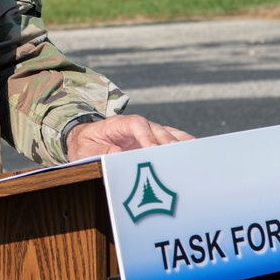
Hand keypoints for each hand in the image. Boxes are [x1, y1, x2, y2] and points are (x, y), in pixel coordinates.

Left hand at [66, 114, 192, 160]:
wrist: (85, 141)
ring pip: (166, 133)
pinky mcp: (153, 141)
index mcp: (117, 124)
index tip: (152, 148)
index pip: (135, 123)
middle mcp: (135, 126)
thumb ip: (99, 150)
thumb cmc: (85, 145)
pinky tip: (195, 153)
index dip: (146, 134)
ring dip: (178, 142)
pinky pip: (170, 140)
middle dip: (166, 141)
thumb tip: (117, 152)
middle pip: (155, 128)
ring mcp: (146, 132)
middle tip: (176, 156)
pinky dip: (182, 145)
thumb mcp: (84, 150)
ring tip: (191, 154)